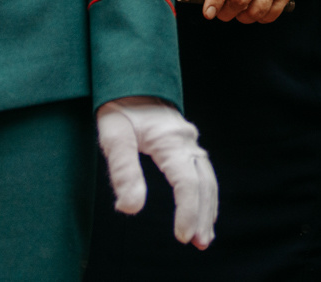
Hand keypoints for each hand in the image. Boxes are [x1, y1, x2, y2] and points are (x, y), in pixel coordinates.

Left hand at [97, 98, 218, 248]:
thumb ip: (124, 172)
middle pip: (204, 183)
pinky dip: (205, 194)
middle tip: (198, 243)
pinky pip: (202, 171)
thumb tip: (131, 209)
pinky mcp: (185, 142)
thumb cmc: (118, 106)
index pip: (187, 182)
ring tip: (205, 237)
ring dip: (208, 207)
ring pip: (208, 178)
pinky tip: (202, 209)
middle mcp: (186, 140)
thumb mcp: (113, 136)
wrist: (129, 77)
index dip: (188, 212)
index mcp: (171, 140)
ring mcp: (188, 140)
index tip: (182, 237)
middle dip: (203, 215)